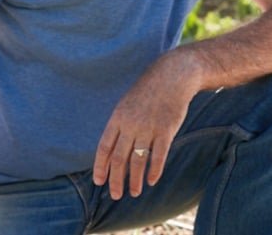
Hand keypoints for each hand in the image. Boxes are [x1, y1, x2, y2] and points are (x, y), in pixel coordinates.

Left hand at [91, 54, 198, 199]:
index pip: (104, 147)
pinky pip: (158, 155)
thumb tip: (113, 150)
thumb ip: (120, 126)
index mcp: (117, 117)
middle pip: (119, 158)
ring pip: (138, 160)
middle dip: (116, 180)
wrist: (172, 76)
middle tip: (116, 195)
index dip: (100, 166)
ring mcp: (148, 127)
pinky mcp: (166, 130)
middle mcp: (131, 124)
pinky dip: (154, 171)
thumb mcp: (127, 104)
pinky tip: (152, 181)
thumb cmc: (148, 92)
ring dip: (135, 180)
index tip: (99, 182)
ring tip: (134, 192)